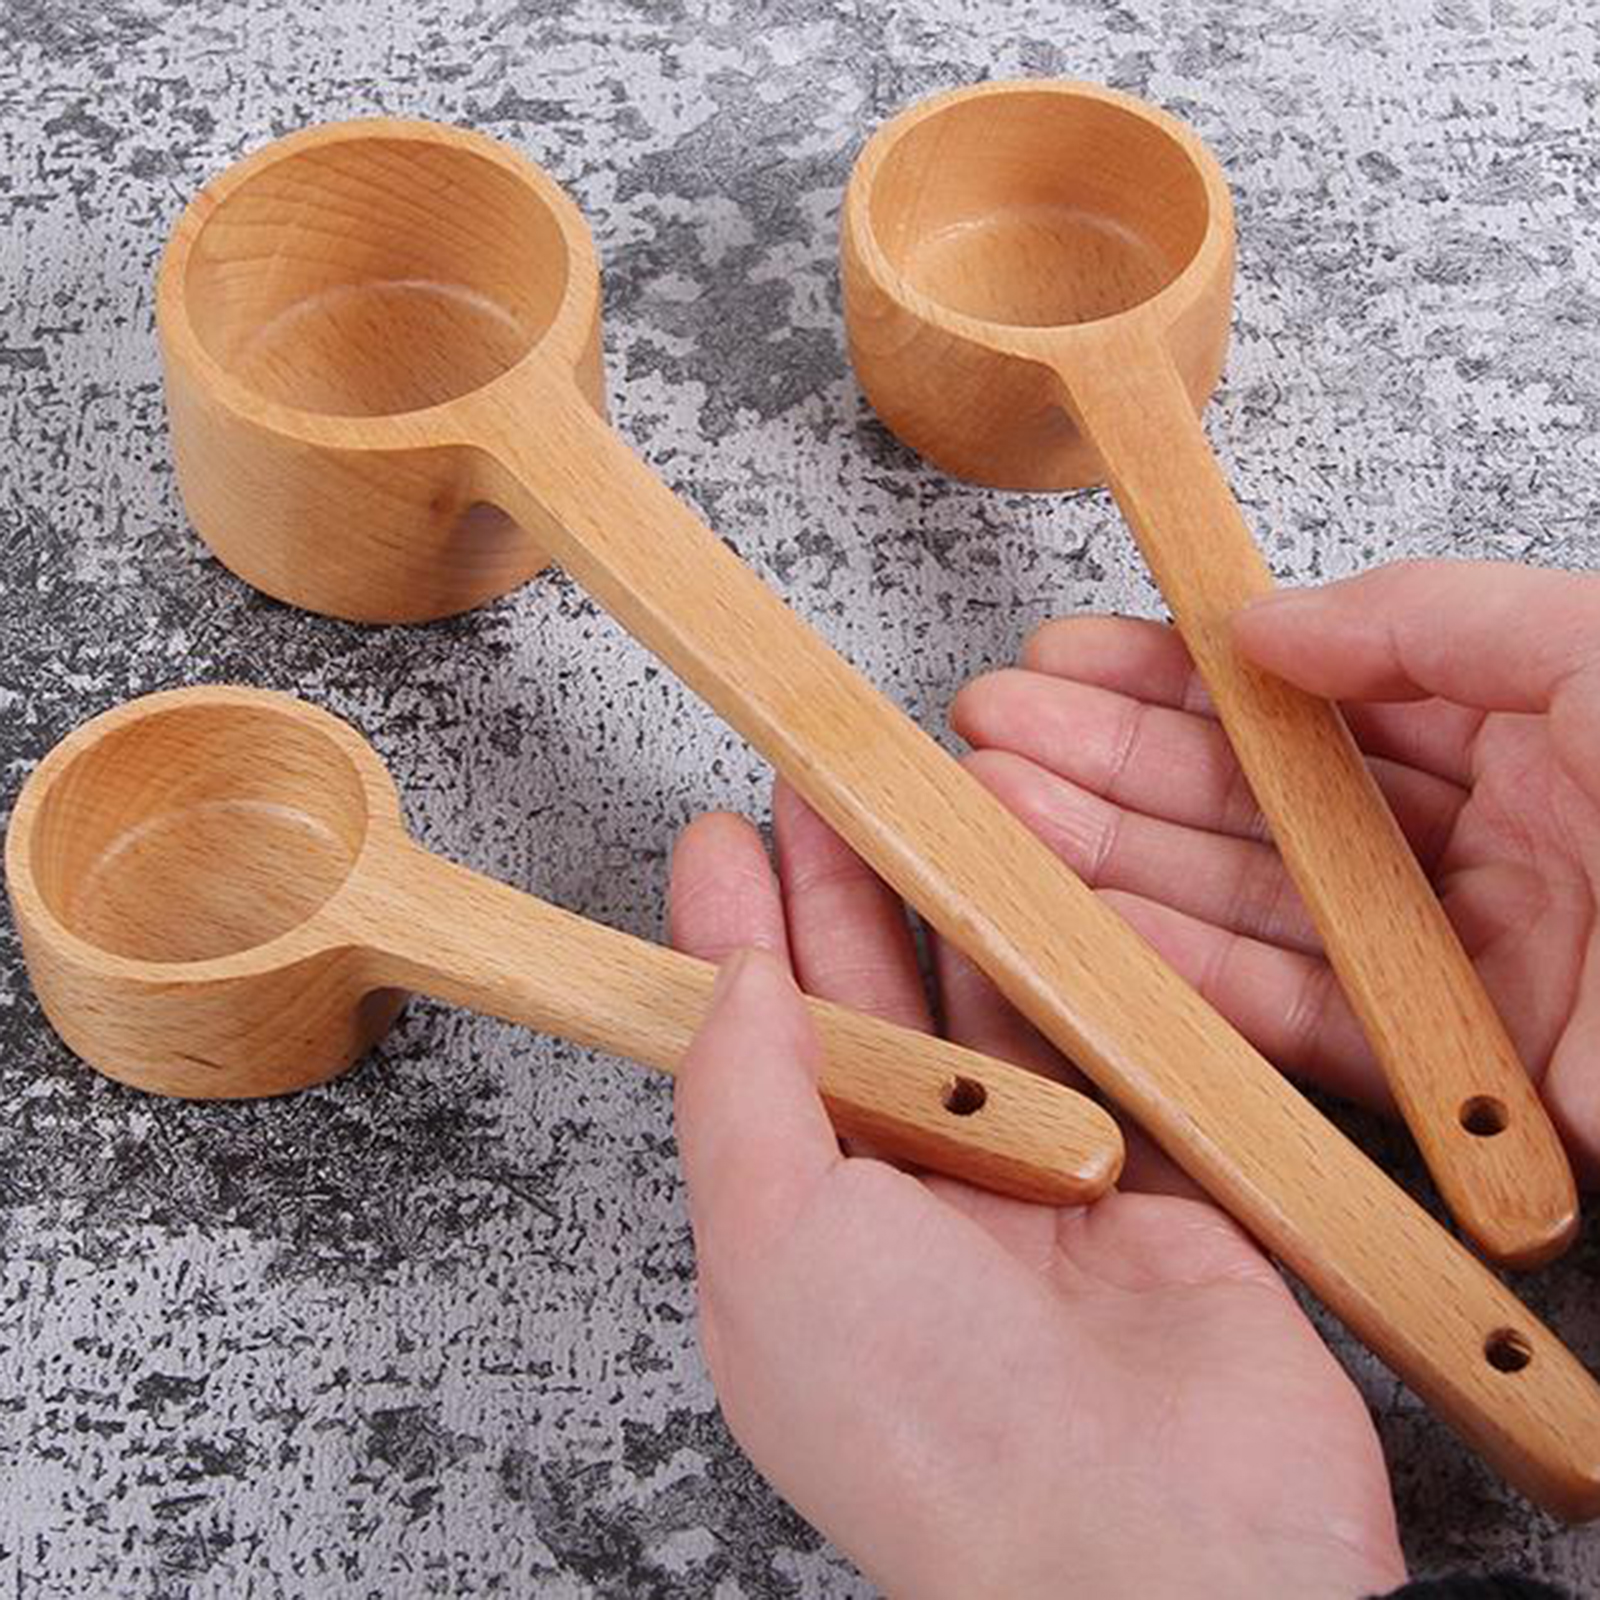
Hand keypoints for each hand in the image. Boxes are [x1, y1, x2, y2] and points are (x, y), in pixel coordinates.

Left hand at [668, 788, 1404, 1598]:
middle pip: (870, 1010)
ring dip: (956, 906)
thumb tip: (732, 975)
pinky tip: (1050, 881)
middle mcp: (913, 1209)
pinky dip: (1080, 961)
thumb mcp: (773, 1249)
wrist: (1163, 1548)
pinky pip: (1107, 1042)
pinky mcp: (1155, 1182)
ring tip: (926, 798)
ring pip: (986, 1010)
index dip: (733, 942)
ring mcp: (1037, 1192)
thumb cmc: (936, 1435)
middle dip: (839, 892)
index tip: (721, 844)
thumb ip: (741, 1095)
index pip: (751, 1052)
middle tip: (822, 783)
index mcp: (801, 1235)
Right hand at [951, 558, 1599, 1181]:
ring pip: (1250, 906)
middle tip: (993, 731)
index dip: (1179, 671)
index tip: (1069, 655)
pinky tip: (1081, 926)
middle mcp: (1487, 844)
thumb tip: (1265, 621)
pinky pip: (1292, 1024)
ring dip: (1112, 860)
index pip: (1313, 693)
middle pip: (1258, 797)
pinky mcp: (1453, 1088)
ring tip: (997, 815)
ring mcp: (1462, 968)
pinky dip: (1181, 976)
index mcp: (1533, 731)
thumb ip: (1435, 621)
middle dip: (1113, 757)